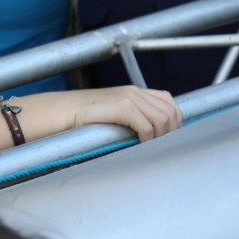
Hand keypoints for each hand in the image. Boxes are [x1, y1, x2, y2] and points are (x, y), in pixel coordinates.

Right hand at [23, 86, 181, 144]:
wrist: (63, 111)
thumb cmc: (85, 117)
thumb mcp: (114, 113)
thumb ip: (132, 117)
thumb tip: (152, 135)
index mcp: (134, 91)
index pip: (168, 101)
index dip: (175, 119)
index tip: (169, 136)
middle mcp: (135, 91)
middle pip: (170, 111)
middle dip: (171, 131)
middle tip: (161, 145)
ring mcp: (128, 97)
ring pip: (162, 118)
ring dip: (160, 136)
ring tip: (150, 146)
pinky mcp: (121, 107)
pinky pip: (147, 125)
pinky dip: (148, 138)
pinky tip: (139, 144)